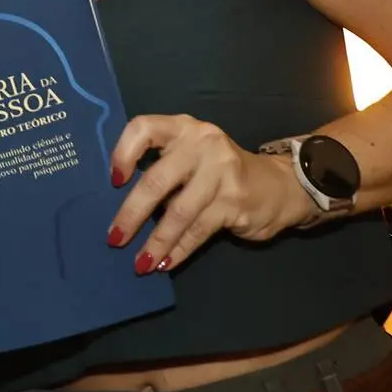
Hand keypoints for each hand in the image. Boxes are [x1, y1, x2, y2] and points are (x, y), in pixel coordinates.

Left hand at [107, 115, 316, 273]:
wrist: (278, 185)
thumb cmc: (218, 171)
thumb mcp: (190, 155)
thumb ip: (161, 167)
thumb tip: (118, 204)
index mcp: (183, 128)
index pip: (144, 128)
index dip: (123, 153)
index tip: (113, 181)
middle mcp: (202, 144)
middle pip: (157, 181)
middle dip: (131, 214)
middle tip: (114, 238)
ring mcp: (222, 172)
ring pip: (178, 212)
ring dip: (155, 241)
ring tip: (139, 263)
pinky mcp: (235, 201)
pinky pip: (198, 231)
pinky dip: (178, 250)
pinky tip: (165, 263)